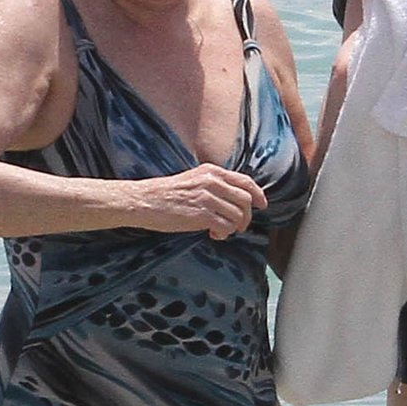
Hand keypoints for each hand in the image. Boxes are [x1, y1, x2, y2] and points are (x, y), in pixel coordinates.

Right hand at [128, 163, 266, 239]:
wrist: (145, 201)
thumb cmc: (166, 194)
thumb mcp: (193, 179)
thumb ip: (214, 185)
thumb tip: (234, 200)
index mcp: (212, 171)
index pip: (245, 181)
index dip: (257, 194)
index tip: (261, 205)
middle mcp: (212, 181)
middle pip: (245, 200)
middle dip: (246, 216)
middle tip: (239, 226)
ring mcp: (208, 197)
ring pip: (237, 215)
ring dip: (233, 227)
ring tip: (220, 231)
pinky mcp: (202, 214)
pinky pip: (226, 226)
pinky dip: (224, 233)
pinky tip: (213, 234)